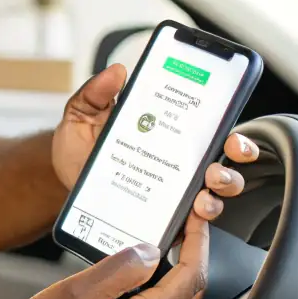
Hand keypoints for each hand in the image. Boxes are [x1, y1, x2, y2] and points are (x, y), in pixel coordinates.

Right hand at [0, 213, 209, 298]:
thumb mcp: (76, 291)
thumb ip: (120, 268)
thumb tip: (151, 252)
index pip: (191, 279)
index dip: (197, 244)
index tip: (195, 222)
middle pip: (189, 296)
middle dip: (188, 260)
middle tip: (177, 232)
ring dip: (170, 282)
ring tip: (149, 257)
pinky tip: (133, 289)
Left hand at [51, 64, 258, 223]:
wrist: (62, 180)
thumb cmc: (78, 146)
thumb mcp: (82, 114)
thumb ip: (96, 93)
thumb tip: (117, 72)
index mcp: (167, 131)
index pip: (211, 127)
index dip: (231, 131)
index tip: (229, 134)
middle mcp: (179, 161)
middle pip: (225, 160)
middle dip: (235, 163)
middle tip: (216, 167)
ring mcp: (174, 191)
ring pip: (216, 193)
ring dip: (218, 192)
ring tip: (203, 195)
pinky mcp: (164, 217)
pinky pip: (190, 225)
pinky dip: (197, 224)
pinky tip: (190, 219)